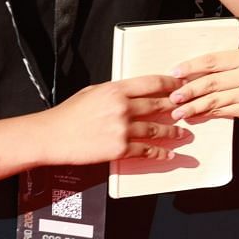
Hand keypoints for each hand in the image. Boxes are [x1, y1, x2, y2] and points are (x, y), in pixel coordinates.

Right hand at [39, 75, 181, 163]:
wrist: (50, 136)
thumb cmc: (67, 114)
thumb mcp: (92, 93)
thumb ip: (114, 91)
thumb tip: (132, 92)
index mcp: (115, 89)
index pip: (151, 83)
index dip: (170, 85)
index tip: (181, 87)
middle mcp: (122, 107)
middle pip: (158, 105)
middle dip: (176, 108)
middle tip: (188, 110)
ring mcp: (122, 128)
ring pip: (156, 129)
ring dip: (173, 132)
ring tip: (183, 134)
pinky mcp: (119, 148)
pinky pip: (146, 150)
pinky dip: (160, 153)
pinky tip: (169, 154)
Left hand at [169, 48, 238, 121]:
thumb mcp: (236, 57)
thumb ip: (216, 64)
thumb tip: (184, 76)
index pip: (212, 61)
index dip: (191, 67)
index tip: (174, 73)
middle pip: (212, 83)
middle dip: (189, 91)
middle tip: (173, 97)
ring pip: (216, 101)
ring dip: (194, 107)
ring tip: (178, 112)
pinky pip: (223, 112)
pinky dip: (206, 114)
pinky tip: (194, 116)